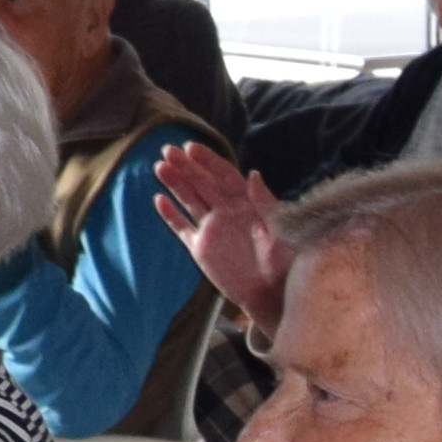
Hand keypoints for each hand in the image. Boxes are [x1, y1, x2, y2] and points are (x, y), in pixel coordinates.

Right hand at [150, 144, 289, 331]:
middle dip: (186, 166)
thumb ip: (265, 202)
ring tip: (159, 167)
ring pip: (189, 200)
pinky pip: (182, 228)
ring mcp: (212, 229)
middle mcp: (226, 211)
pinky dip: (170, 215)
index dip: (208, 161)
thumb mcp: (281, 228)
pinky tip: (158, 200)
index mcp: (246, 203)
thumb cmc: (283, 261)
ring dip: (175, 184)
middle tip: (167, 150)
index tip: (191, 147)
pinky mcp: (200, 248)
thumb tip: (252, 173)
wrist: (272, 293)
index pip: (223, 175)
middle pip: (202, 183)